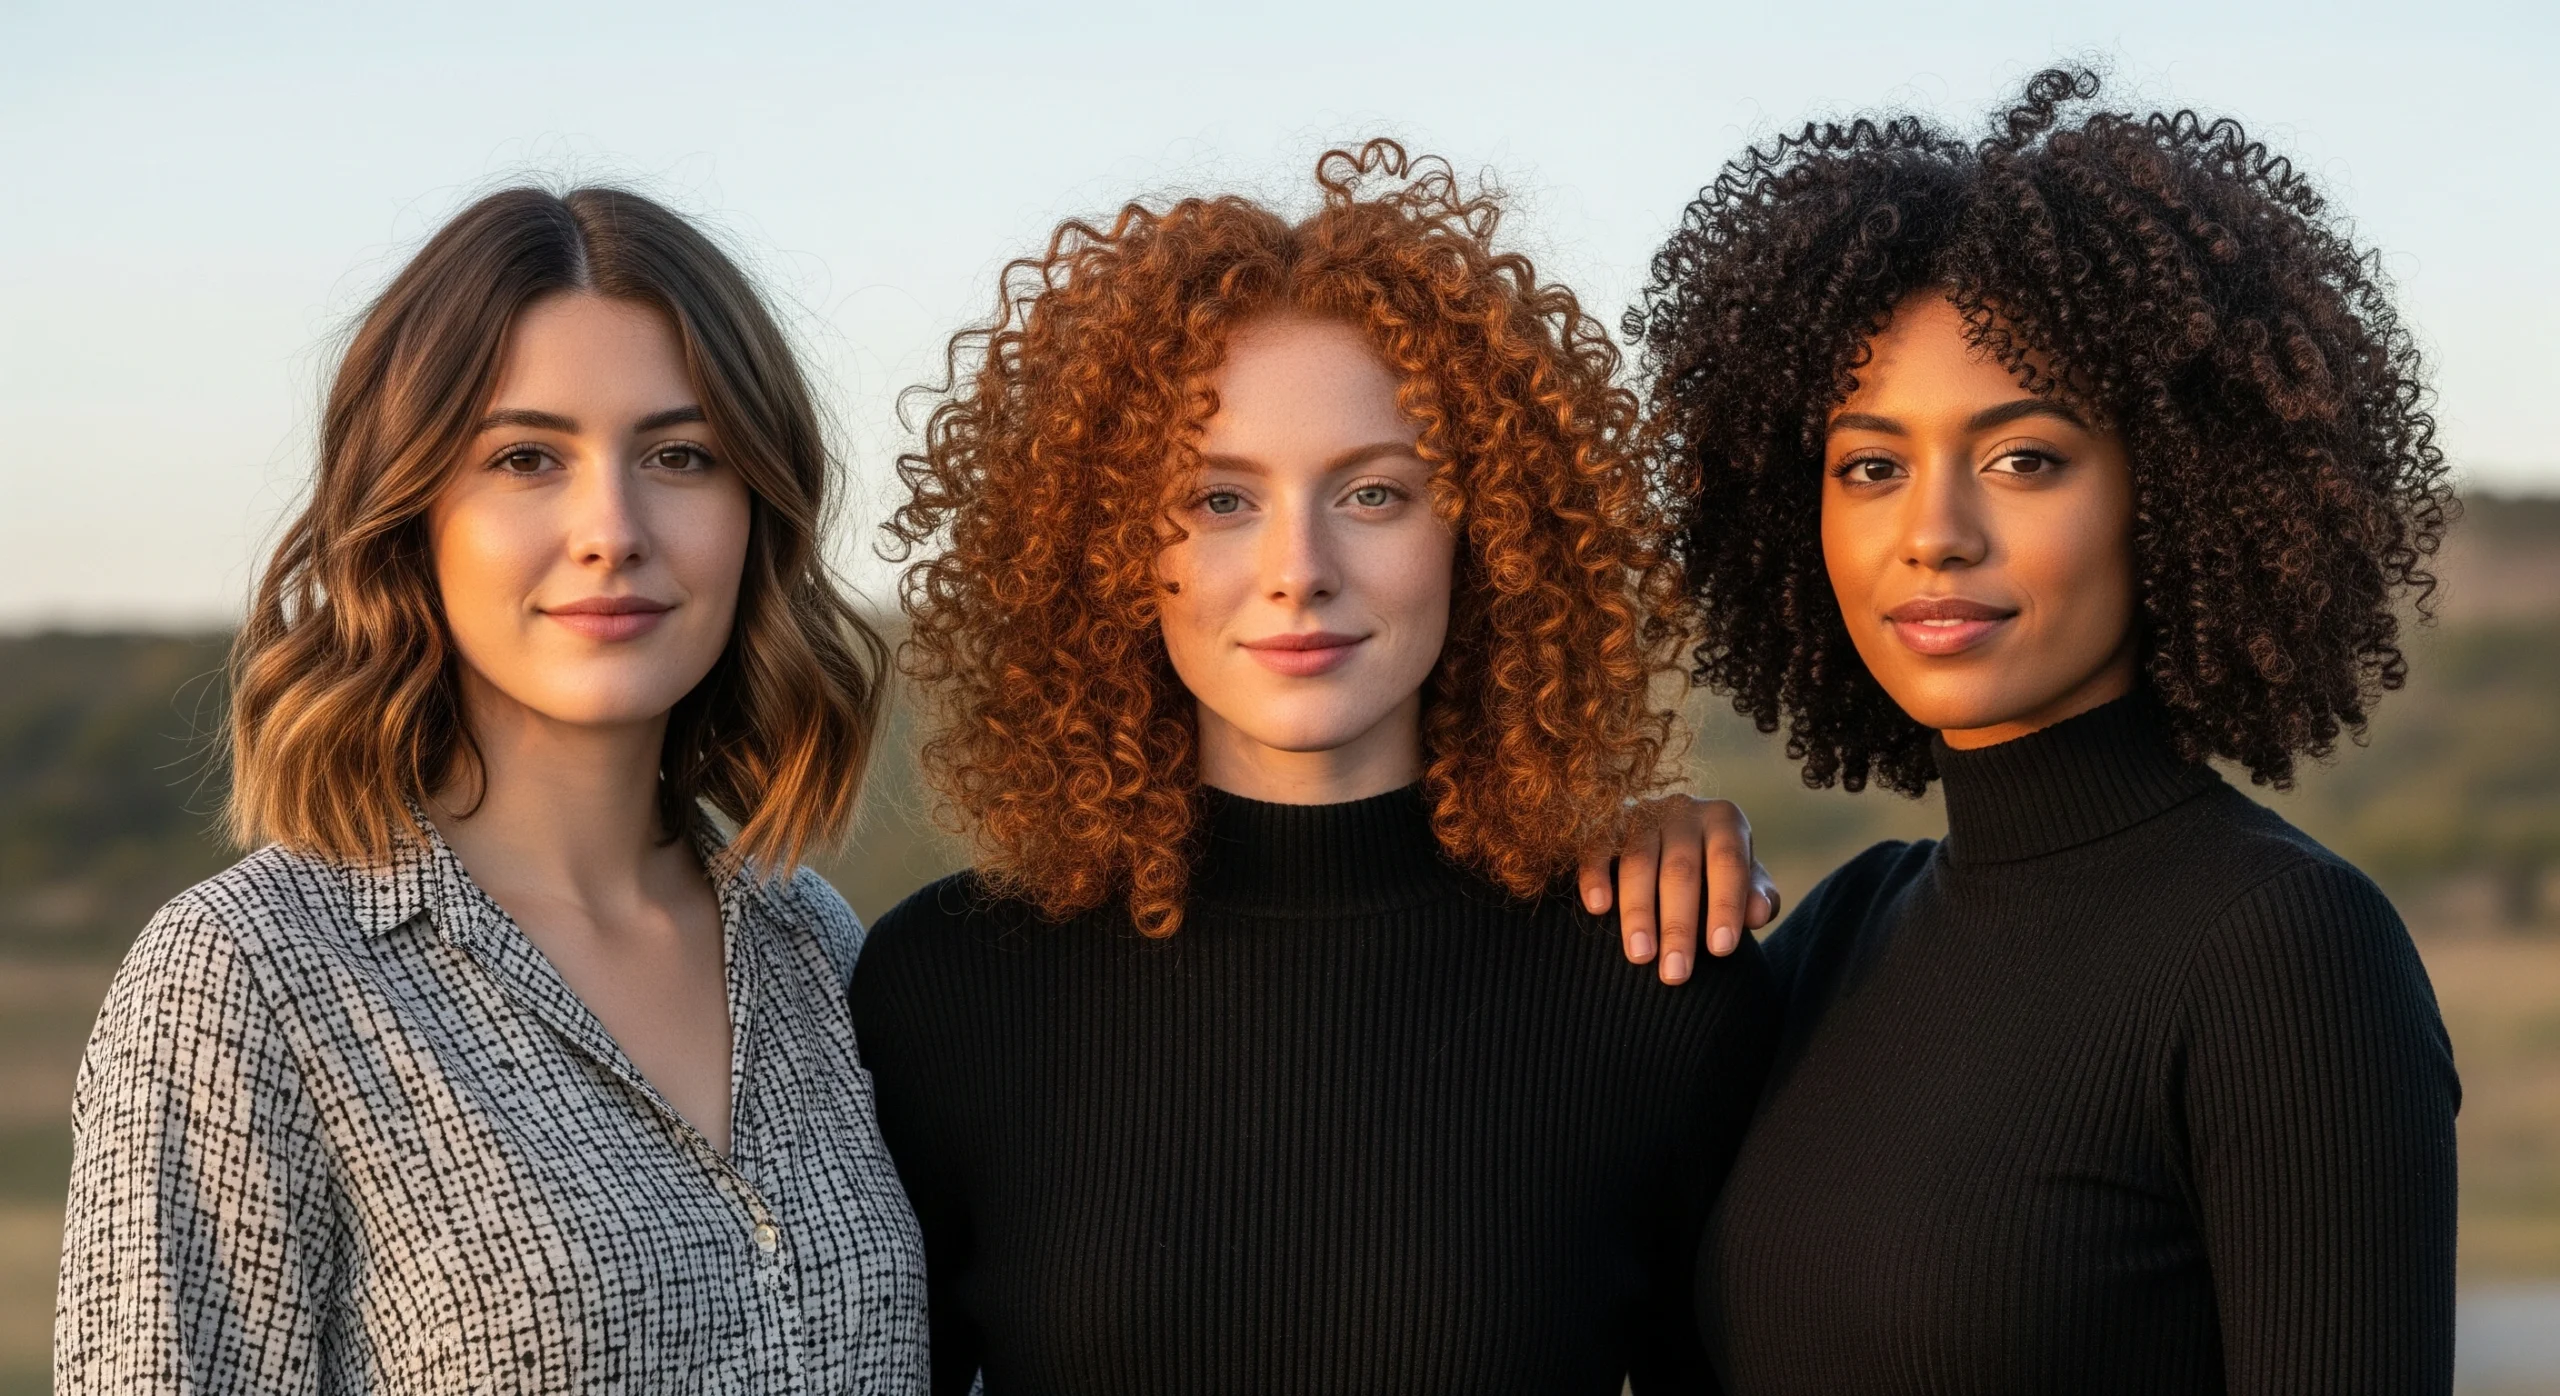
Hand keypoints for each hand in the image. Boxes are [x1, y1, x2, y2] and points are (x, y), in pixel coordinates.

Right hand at [1577, 795, 1779, 984]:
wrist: (1670, 838)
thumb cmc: (1713, 871)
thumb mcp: (1744, 880)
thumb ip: (1757, 895)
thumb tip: (1758, 913)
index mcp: (1723, 820)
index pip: (1727, 862)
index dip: (1724, 905)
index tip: (1720, 951)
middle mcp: (1683, 810)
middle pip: (1680, 869)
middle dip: (1678, 924)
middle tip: (1675, 973)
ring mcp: (1641, 814)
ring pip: (1638, 862)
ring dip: (1638, 912)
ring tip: (1640, 957)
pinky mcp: (1606, 824)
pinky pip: (1596, 847)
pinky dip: (1595, 877)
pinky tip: (1597, 908)